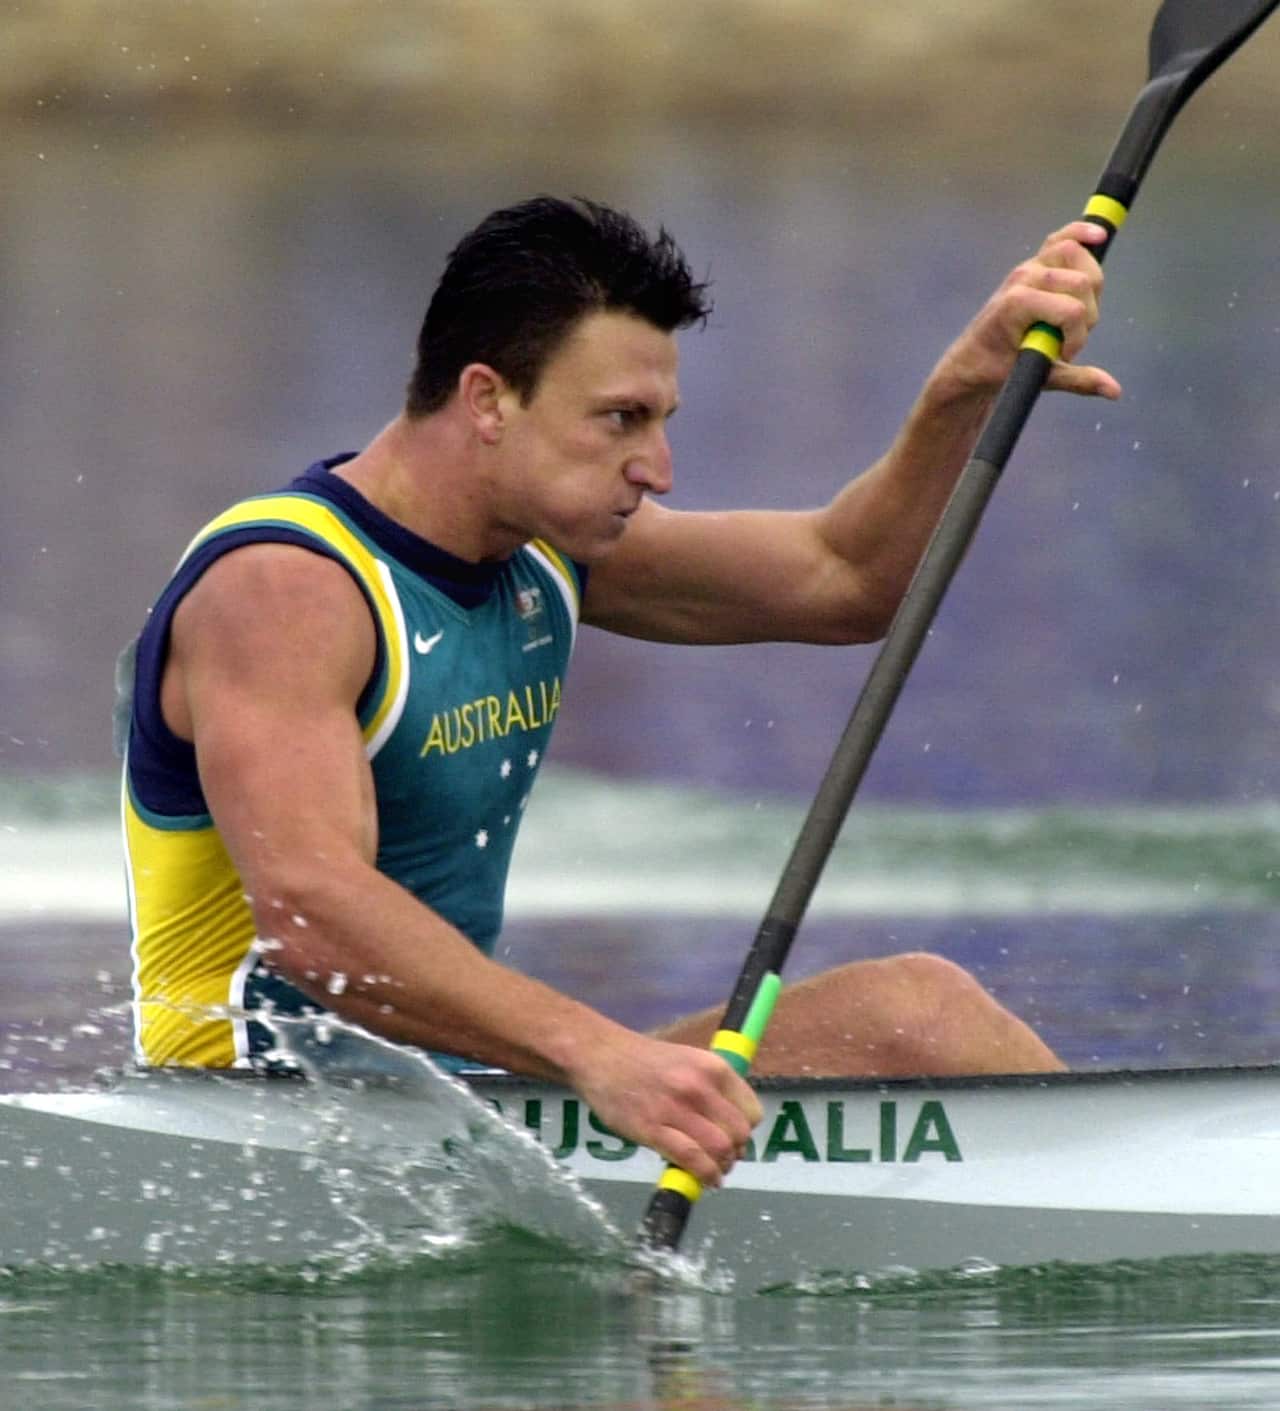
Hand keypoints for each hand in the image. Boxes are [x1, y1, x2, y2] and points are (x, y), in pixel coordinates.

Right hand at [572, 1032, 762, 1187]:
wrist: (600, 1055)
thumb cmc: (643, 1060)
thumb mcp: (687, 1061)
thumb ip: (710, 1088)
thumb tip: (728, 1123)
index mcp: (713, 1067)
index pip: (751, 1110)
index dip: (746, 1131)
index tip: (736, 1139)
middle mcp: (700, 1087)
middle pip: (738, 1134)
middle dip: (736, 1152)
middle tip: (725, 1159)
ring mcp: (676, 1109)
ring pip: (718, 1149)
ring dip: (721, 1167)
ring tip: (715, 1171)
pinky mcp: (652, 1129)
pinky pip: (690, 1160)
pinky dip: (704, 1175)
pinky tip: (705, 1180)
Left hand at [935, 220, 1121, 401]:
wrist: (974, 359)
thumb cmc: (1002, 368)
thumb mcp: (1038, 376)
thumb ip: (1077, 379)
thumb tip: (1114, 390)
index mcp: (1017, 305)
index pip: (1071, 310)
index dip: (1077, 336)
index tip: (1065, 355)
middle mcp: (1022, 279)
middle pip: (1082, 283)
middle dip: (1086, 315)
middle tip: (1069, 337)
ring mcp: (1029, 267)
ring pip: (1077, 256)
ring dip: (1089, 285)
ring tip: (1077, 312)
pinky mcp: (1036, 264)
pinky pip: (1062, 238)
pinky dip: (1081, 232)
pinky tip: (1098, 236)